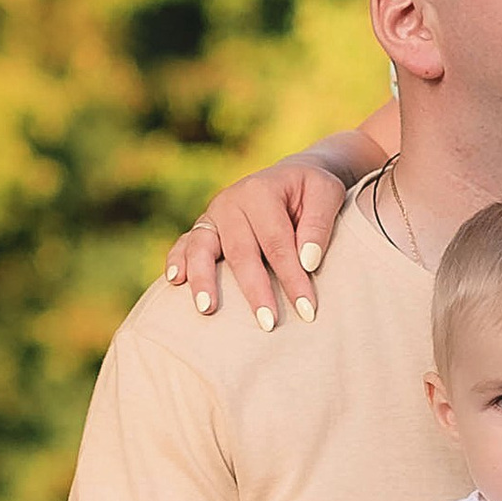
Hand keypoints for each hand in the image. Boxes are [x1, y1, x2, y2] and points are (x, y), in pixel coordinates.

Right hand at [163, 157, 351, 326]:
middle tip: (269, 324)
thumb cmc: (311, 190)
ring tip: (208, 309)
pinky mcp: (204, 228)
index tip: (307, 309)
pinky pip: (185, 244)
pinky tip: (175, 282)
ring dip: (204, 280)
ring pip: (202, 248)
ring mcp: (213, 215)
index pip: (277, 242)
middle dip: (255, 290)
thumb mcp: (327, 194)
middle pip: (240, 252)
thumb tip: (307, 262)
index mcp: (260, 191)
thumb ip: (319, 224)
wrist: (291, 176)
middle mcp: (231, 201)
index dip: (292, 278)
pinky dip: (177, 261)